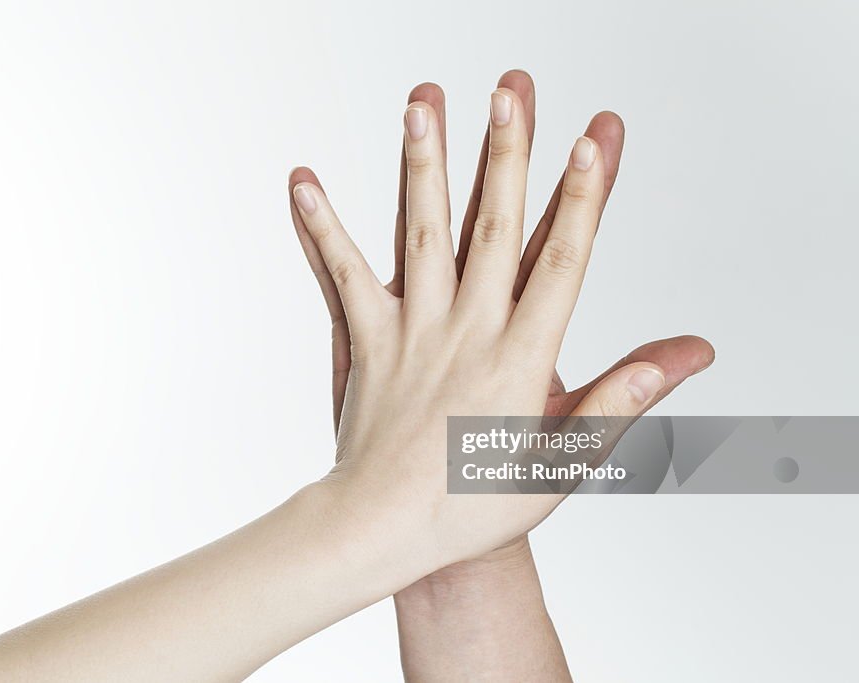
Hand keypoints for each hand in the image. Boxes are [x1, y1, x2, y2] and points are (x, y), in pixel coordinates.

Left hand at [288, 74, 710, 570]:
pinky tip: (305, 183)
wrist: (385, 530)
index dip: (581, 197)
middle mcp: (468, 330)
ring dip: (423, 164)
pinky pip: (343, 274)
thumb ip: (620, 400)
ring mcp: (413, 330)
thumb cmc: (474, 507)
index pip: (561, 261)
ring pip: (421, 232)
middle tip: (511, 92)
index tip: (591, 140)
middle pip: (493, 227)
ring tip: (424, 104)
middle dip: (506, 154)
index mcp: (521, 357)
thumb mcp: (563, 463)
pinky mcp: (368, 339)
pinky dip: (322, 228)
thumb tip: (682, 355)